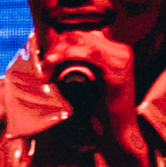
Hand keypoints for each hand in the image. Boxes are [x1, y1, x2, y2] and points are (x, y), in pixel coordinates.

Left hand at [42, 28, 150, 166]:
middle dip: (57, 46)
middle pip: (80, 34)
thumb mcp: (87, 82)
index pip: (82, 34)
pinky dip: (68, 56)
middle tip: (44, 64)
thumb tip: (51, 55)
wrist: (119, 132)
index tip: (47, 58)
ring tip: (47, 65)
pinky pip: (90, 53)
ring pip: (82, 40)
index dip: (60, 41)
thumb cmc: (101, 111)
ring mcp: (121, 58)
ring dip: (60, 51)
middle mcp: (120, 50)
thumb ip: (76, 66)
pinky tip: (55, 63)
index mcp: (114, 50)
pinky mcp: (118, 70)